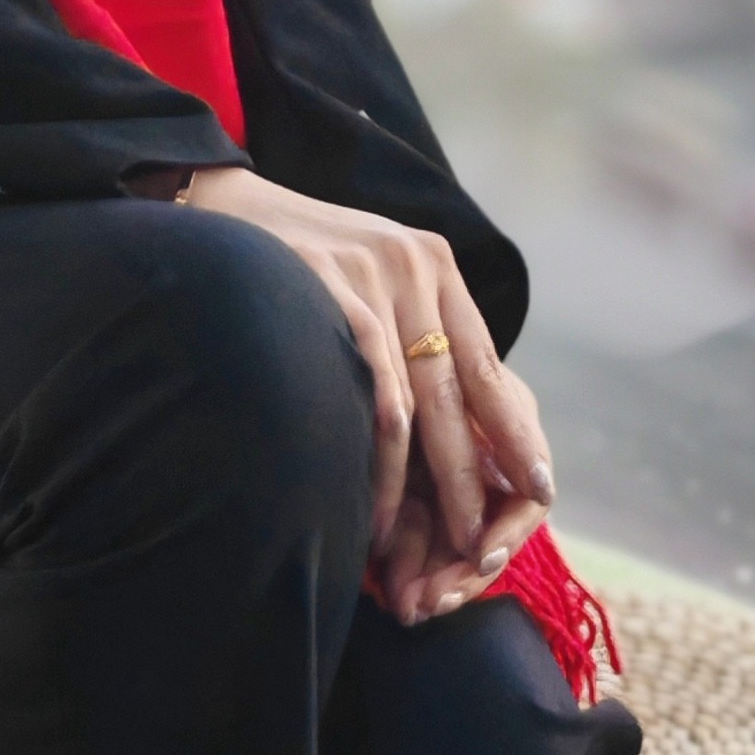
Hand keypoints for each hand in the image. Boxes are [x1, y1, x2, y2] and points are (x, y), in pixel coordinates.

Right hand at [175, 170, 552, 594]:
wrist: (219, 209)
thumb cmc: (298, 260)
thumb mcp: (371, 275)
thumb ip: (413, 327)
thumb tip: (457, 419)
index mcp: (434, 264)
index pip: (487, 367)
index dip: (513, 433)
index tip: (535, 489)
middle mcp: (415, 266)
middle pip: (461, 396)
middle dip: (472, 480)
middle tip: (480, 546)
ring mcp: (374, 278)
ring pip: (419, 409)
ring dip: (425, 489)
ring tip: (424, 545)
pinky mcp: (333, 295)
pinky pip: (376, 400)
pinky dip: (382, 465)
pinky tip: (376, 506)